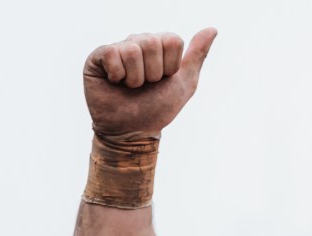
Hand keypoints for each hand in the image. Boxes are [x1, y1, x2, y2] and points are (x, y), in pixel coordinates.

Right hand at [82, 29, 216, 138]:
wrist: (133, 131)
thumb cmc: (157, 108)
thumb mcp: (184, 83)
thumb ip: (197, 55)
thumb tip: (212, 29)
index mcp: (158, 46)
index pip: (172, 40)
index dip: (170, 66)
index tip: (163, 80)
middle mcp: (137, 42)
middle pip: (152, 42)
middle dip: (153, 73)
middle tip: (145, 85)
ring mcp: (117, 48)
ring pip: (132, 49)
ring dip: (136, 78)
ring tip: (130, 87)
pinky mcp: (98, 56)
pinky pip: (112, 53)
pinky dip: (118, 75)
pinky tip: (115, 83)